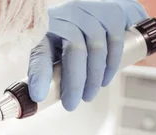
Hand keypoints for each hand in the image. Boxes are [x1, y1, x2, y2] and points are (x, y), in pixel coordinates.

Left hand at [28, 0, 147, 110]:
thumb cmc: (70, 31)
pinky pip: (115, 41)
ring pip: (97, 48)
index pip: (43, 50)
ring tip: (88, 95)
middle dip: (74, 83)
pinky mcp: (112, 12)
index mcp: (47, 25)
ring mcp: (92, 11)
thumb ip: (49, 64)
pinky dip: (111, 65)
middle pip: (74, 50)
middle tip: (71, 104)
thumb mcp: (53, 44)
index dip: (40, 74)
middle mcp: (68, 14)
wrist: (94, 8)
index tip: (39, 96)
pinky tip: (104, 80)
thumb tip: (44, 95)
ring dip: (93, 78)